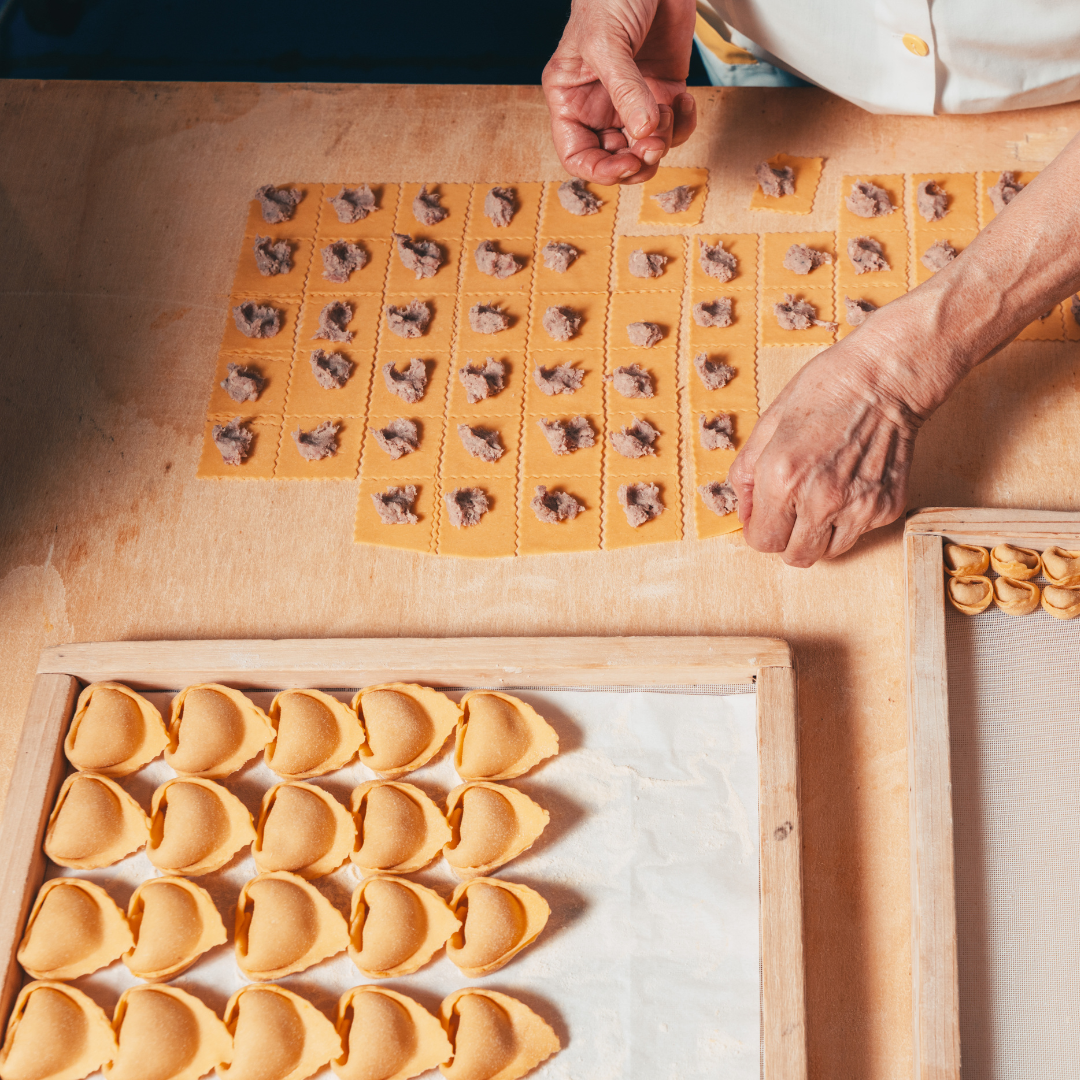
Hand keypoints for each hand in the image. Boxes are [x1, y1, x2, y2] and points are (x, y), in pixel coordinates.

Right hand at [542, 0, 697, 184]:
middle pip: (615, 159)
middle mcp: (600, 106)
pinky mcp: (664, 91)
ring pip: (646, 148)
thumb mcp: (606, 42)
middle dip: (636, 160)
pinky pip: (675, 128)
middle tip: (653, 145)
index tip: (625, 165)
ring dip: (663, 140)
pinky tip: (684, 98)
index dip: (599, 171)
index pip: (577, 155)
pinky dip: (684, 123)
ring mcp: (634, 101)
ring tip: (668, 109)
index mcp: (572, 98)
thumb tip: (643, 132)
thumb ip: (624, 90)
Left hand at [727, 339, 922, 566]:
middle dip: (787, 539)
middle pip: (795, 556)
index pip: (762, 541)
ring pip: (829, 552)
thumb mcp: (767, 425)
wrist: (885, 378)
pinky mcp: (887, 508)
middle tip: (791, 513)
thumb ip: (746, 474)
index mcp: (781, 478)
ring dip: (819, 534)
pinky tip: (851, 483)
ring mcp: (858, 508)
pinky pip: (860, 532)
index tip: (765, 516)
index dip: (759, 530)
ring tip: (822, 498)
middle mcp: (820, 501)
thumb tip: (744, 512)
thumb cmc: (824, 391)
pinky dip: (851, 518)